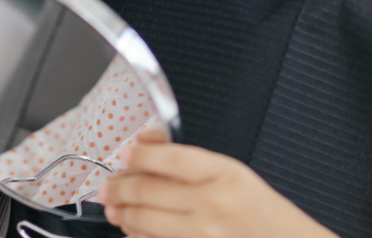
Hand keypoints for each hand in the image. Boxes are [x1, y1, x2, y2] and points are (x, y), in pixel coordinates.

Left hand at [99, 130, 333, 237]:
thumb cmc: (264, 212)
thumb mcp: (235, 173)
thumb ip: (192, 160)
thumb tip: (148, 143)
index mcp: (225, 174)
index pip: (170, 158)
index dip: (139, 154)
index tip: (126, 153)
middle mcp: (213, 204)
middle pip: (149, 190)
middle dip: (119, 187)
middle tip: (107, 186)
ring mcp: (205, 234)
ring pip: (145, 221)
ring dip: (122, 213)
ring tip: (112, 208)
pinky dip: (138, 237)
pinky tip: (131, 230)